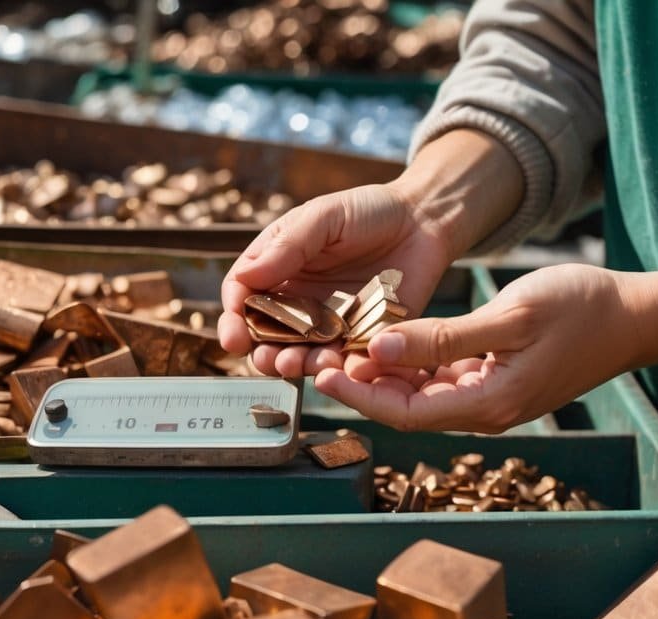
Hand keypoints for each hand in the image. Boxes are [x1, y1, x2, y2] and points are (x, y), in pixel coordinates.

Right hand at [217, 182, 453, 377]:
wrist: (424, 222)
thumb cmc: (369, 211)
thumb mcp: (324, 217)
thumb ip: (288, 245)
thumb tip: (245, 278)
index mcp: (278, 267)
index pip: (243, 296)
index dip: (233, 317)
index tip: (235, 334)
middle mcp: (296, 300)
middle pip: (265, 335)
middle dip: (260, 352)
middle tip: (265, 359)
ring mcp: (327, 323)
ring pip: (299, 353)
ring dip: (292, 364)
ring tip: (295, 365)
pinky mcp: (359, 338)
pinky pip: (341, 361)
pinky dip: (335, 370)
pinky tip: (334, 366)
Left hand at [314, 264, 639, 432]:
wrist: (636, 316)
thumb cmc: (582, 310)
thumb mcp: (510, 316)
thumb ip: (442, 338)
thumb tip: (378, 350)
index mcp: (487, 404)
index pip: (403, 413)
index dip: (359, 395)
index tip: (323, 369)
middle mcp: (484, 411)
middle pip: (404, 407)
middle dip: (360, 383)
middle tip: (317, 352)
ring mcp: (489, 398)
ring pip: (420, 392)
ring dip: (382, 372)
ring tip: (341, 342)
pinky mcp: (494, 380)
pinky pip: (441, 378)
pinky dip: (412, 361)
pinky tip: (387, 337)